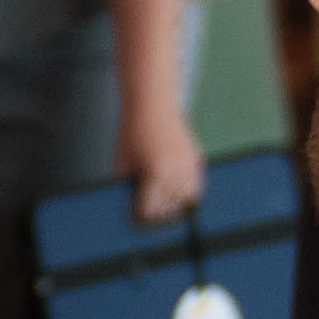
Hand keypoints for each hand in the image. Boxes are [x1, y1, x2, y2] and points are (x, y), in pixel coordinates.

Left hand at [121, 105, 207, 225]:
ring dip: (175, 203)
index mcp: (154, 172)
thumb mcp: (122, 160)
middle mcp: (175, 170)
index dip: (140, 215)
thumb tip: (130, 204)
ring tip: (163, 202)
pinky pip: (196, 183)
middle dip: (157, 212)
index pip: (150, 208)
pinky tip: (175, 188)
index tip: (134, 216)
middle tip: (148, 213)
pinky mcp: (195, 156)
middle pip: (170, 206)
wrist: (152, 103)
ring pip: (187, 197)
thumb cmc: (133, 130)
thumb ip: (127, 184)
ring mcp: (188, 163)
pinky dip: (187, 190)